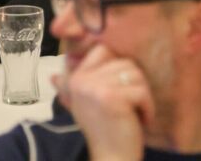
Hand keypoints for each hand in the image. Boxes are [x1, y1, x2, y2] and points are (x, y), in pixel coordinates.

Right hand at [52, 44, 153, 160]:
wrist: (110, 159)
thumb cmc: (102, 131)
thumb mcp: (83, 106)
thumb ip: (73, 88)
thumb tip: (53, 77)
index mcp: (75, 79)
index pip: (103, 51)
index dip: (117, 66)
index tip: (120, 90)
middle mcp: (82, 80)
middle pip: (124, 62)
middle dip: (135, 85)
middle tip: (131, 105)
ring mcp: (96, 88)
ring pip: (135, 75)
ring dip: (143, 96)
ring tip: (136, 112)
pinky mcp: (113, 98)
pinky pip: (142, 91)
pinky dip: (148, 108)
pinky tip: (141, 120)